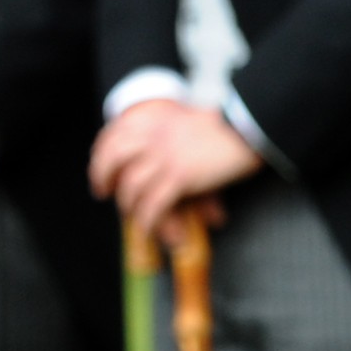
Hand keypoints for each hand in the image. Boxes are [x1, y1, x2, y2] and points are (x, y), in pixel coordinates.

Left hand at [91, 98, 264, 242]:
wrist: (250, 127)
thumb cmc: (227, 128)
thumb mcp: (188, 127)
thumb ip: (171, 143)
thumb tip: (164, 168)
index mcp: (154, 119)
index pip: (113, 135)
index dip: (101, 153)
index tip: (100, 168)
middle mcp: (153, 136)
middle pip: (111, 158)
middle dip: (101, 176)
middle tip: (103, 192)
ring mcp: (164, 157)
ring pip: (131, 187)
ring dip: (130, 206)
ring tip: (136, 217)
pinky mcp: (179, 176)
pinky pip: (153, 205)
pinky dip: (148, 222)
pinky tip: (150, 231)